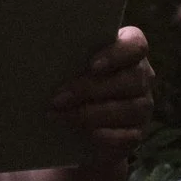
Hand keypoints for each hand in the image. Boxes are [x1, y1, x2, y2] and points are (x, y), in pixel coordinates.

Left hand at [51, 26, 154, 170]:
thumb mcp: (70, 67)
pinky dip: (104, 135)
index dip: (117, 54)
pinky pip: (126, 136)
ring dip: (91, 114)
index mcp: (129, 51)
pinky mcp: (136, 134)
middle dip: (91, 89)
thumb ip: (68, 56)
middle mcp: (142, 77)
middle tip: (58, 98)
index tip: (91, 65)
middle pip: (131, 79)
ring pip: (129, 109)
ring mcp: (142, 107)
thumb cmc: (71, 84)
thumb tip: (38, 54)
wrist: (78, 126)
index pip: (136, 44)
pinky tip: (84, 135)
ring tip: (58, 116)